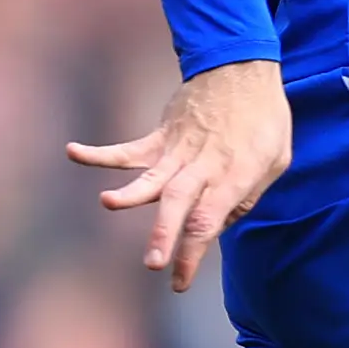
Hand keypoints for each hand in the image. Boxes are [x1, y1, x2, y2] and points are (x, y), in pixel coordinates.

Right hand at [68, 59, 291, 292]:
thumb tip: (217, 224)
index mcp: (234, 174)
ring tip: (108, 202)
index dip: (192, 253)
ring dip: (130, 192)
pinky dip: (100, 153)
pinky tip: (73, 152)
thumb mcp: (275, 160)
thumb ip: (248, 196)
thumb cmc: (263, 119)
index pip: (210, 220)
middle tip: (152, 261)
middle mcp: (203, 165)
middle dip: (165, 232)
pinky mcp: (161, 136)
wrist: (243, 66)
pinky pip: (128, 150)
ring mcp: (179, 149)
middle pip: (179, 201)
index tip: (178, 281)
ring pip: (152, 176)